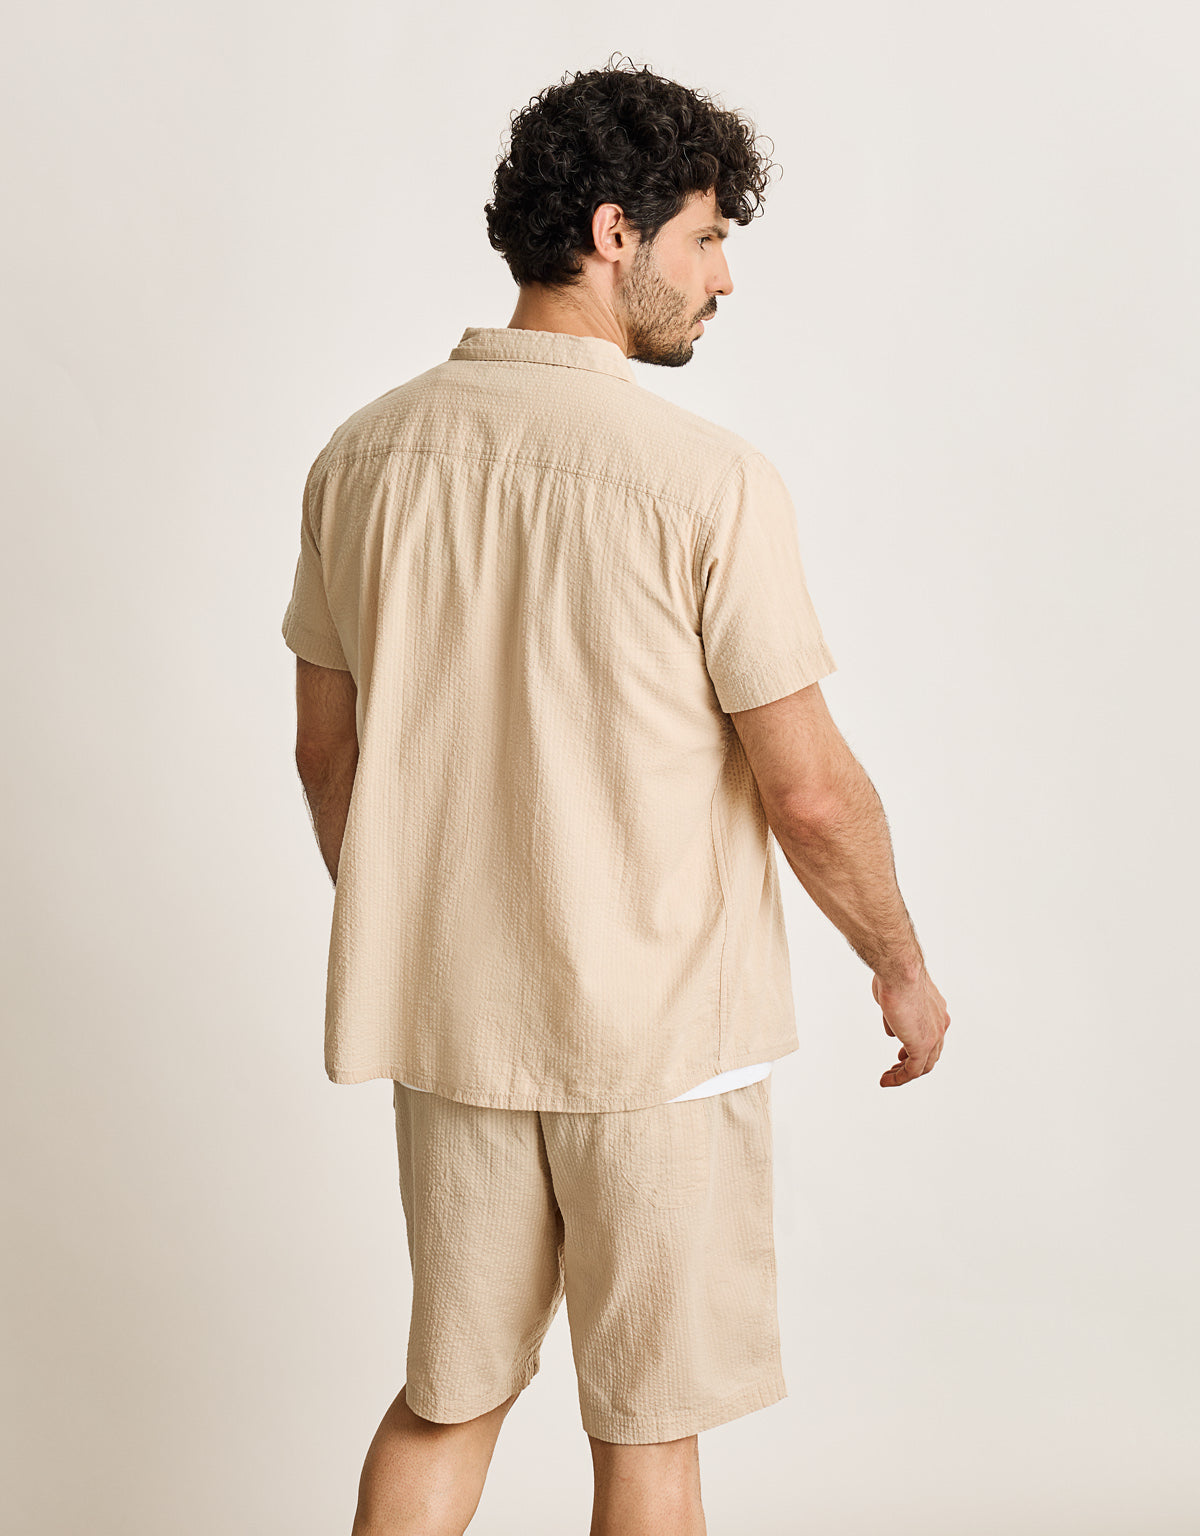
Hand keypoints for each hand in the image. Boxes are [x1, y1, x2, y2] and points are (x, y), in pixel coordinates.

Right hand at [873, 969, 949, 1086]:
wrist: (900, 971)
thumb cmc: (896, 974)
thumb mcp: (895, 996)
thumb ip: (894, 1014)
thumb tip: (891, 1031)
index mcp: (937, 1010)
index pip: (931, 1035)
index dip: (916, 1046)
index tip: (901, 1053)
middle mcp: (940, 1024)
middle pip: (931, 1053)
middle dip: (913, 1062)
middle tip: (897, 1067)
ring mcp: (934, 1036)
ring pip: (923, 1065)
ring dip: (904, 1073)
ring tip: (889, 1077)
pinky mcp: (922, 1045)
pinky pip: (912, 1070)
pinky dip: (899, 1078)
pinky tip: (886, 1080)